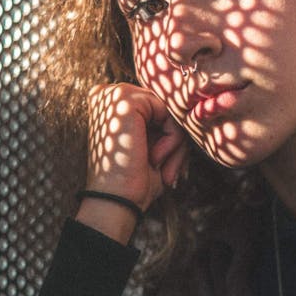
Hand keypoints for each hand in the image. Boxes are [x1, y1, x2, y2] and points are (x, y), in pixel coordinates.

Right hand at [77, 82, 188, 242]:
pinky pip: (168, 111)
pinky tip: (155, 158)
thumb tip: (189, 111)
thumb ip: (164, 123)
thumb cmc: (134, 180)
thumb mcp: (152, 146)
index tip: (166, 168)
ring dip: (175, 142)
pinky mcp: (125, 99)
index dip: (169, 137)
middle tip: (169, 172)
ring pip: (168, 109)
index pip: (157, 110)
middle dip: (175, 140)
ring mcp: (115, 95)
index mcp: (109, 105)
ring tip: (162, 167)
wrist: (116, 201)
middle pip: (164, 107)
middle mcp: (107, 94)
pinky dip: (172, 138)